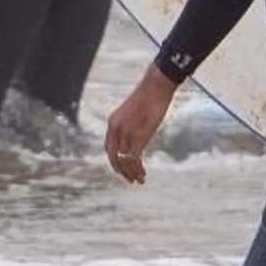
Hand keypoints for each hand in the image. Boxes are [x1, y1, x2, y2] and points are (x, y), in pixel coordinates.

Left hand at [105, 67, 179, 183]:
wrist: (156, 85)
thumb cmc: (150, 95)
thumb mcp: (135, 113)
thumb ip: (132, 125)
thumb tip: (138, 134)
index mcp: (112, 123)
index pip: (109, 148)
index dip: (115, 161)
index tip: (124, 169)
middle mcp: (115, 129)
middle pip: (114, 157)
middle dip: (122, 171)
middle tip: (131, 180)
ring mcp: (126, 133)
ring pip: (124, 160)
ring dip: (131, 173)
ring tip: (139, 180)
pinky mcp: (138, 136)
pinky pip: (134, 159)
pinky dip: (137, 169)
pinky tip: (143, 174)